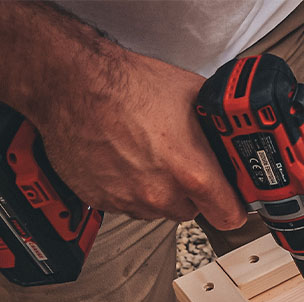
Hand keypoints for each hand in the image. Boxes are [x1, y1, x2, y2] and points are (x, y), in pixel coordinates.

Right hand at [36, 54, 246, 228]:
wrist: (71, 83)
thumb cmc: (127, 85)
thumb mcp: (193, 96)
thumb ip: (217, 127)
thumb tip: (231, 135)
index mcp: (191, 172)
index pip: (229, 216)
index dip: (232, 205)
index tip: (230, 198)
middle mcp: (160, 194)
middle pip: (191, 211)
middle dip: (190, 191)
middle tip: (179, 161)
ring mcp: (128, 200)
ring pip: (157, 209)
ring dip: (157, 190)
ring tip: (146, 154)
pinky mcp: (102, 201)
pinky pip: (126, 204)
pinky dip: (128, 187)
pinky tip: (123, 158)